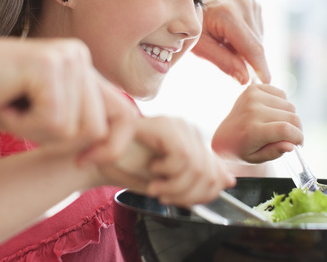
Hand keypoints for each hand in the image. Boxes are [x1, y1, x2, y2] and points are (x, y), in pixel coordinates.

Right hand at [0, 38, 137, 151]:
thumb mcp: (42, 113)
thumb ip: (75, 120)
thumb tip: (108, 147)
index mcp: (82, 64)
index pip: (123, 113)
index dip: (111, 146)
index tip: (82, 162)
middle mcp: (80, 55)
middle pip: (97, 128)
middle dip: (58, 140)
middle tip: (21, 119)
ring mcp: (68, 57)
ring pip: (76, 129)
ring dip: (38, 133)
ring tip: (12, 107)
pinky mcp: (50, 66)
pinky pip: (54, 122)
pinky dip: (24, 126)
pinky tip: (5, 103)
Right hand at [99, 117, 235, 206]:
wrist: (96, 158)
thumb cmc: (129, 167)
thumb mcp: (167, 181)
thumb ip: (197, 180)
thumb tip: (229, 180)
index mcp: (192, 142)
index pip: (217, 172)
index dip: (204, 194)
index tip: (180, 201)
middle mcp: (189, 130)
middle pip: (210, 174)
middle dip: (187, 195)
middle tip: (164, 196)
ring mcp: (179, 125)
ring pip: (198, 168)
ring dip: (175, 187)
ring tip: (156, 186)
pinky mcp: (166, 126)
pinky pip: (183, 157)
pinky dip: (168, 173)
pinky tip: (154, 171)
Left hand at [193, 0, 269, 83]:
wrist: (189, 5)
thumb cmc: (192, 28)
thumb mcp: (200, 48)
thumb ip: (223, 62)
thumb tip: (246, 79)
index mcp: (228, 14)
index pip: (252, 47)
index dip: (261, 67)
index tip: (268, 83)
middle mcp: (244, 5)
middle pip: (256, 46)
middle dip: (246, 59)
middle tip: (223, 56)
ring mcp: (251, 3)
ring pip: (258, 41)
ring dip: (245, 50)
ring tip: (223, 42)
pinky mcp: (254, 5)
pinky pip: (257, 33)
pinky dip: (246, 40)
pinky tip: (230, 36)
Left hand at [212, 84, 302, 163]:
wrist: (224, 137)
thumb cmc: (242, 150)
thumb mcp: (257, 158)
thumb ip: (275, 152)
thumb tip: (291, 145)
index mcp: (252, 130)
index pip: (285, 129)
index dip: (298, 137)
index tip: (299, 144)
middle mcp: (252, 110)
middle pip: (291, 117)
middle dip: (296, 129)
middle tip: (290, 137)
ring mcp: (252, 97)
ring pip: (289, 105)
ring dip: (289, 117)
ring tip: (279, 125)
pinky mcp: (253, 88)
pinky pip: (282, 94)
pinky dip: (282, 104)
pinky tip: (273, 113)